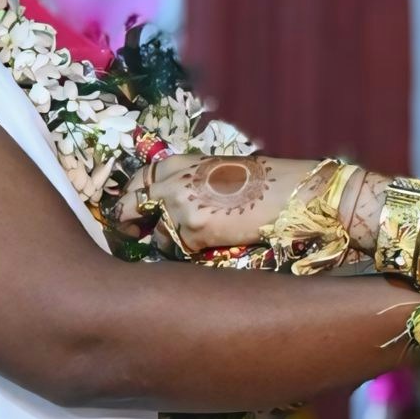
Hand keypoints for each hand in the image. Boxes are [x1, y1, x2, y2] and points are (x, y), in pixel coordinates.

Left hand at [138, 151, 324, 252]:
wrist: (292, 193)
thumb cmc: (262, 182)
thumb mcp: (217, 173)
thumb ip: (189, 185)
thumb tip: (170, 207)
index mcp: (178, 163)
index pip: (136, 181)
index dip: (131, 199)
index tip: (133, 213)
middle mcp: (171, 181)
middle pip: (127, 207)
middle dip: (127, 224)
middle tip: (134, 236)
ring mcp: (179, 206)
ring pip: (154, 236)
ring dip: (164, 245)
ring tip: (186, 247)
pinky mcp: (193, 231)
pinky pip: (177, 251)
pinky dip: (186, 255)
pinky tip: (206, 251)